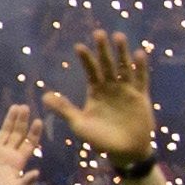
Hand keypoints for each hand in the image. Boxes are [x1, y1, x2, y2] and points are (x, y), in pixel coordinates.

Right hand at [0, 106, 42, 184]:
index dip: (34, 132)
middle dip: (22, 121)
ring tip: (15, 107)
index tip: (38, 120)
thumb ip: (25, 182)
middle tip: (25, 107)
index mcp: (18, 161)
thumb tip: (37, 173)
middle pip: (18, 133)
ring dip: (9, 120)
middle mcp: (9, 153)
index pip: (29, 143)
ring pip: (4, 132)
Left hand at [43, 31, 157, 168]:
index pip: (90, 71)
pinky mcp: (141, 97)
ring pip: (124, 67)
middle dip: (103, 49)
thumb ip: (64, 109)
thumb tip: (43, 96)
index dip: (85, 59)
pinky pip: (141, 79)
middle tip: (99, 33)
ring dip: (122, 53)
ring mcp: (127, 91)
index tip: (79, 47)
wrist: (125, 152)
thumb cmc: (100, 140)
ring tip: (119, 36)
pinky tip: (139, 54)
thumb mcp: (79, 124)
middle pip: (107, 64)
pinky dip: (140, 67)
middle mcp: (111, 87)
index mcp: (96, 92)